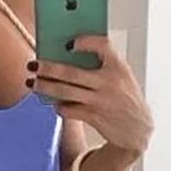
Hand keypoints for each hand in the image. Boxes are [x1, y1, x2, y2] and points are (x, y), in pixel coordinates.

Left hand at [28, 35, 153, 158]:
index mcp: (118, 67)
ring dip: (45, 87)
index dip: (86, 41)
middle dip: (48, 68)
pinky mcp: (93, 117)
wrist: (137, 130)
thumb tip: (68, 57)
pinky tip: (53, 102)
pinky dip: (58, 106)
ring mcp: (99, 101)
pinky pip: (69, 109)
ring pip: (65, 92)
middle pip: (71, 72)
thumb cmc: (126, 98)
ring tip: (33, 83)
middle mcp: (108, 83)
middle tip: (33, 64)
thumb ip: (103, 65)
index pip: (102, 45)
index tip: (70, 42)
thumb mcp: (122, 76)